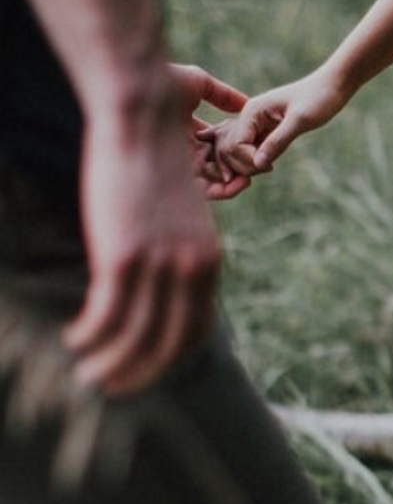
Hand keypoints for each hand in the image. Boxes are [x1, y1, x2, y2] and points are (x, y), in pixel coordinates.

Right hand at [63, 75, 222, 396]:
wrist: (144, 119)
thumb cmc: (157, 162)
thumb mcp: (178, 213)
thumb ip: (177, 249)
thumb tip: (162, 281)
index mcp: (209, 257)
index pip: (198, 327)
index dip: (170, 355)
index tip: (145, 366)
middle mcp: (193, 266)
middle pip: (171, 344)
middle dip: (141, 373)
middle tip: (111, 384)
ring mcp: (161, 263)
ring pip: (136, 339)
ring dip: (110, 365)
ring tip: (87, 371)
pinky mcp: (124, 255)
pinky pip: (106, 317)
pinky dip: (89, 336)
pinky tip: (74, 337)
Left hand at [169, 62, 252, 198]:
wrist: (138, 89)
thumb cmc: (164, 80)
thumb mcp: (200, 82)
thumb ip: (223, 95)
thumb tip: (245, 104)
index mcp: (187, 130)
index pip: (216, 145)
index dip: (236, 148)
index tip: (255, 148)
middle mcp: (181, 149)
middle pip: (215, 165)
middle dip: (237, 169)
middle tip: (258, 169)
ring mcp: (176, 162)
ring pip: (209, 180)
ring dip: (232, 183)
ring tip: (250, 180)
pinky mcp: (171, 173)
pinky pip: (199, 188)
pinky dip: (220, 190)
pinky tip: (239, 183)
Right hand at [202, 67, 345, 180]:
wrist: (333, 85)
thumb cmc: (319, 98)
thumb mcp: (300, 120)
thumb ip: (278, 141)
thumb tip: (257, 165)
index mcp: (252, 110)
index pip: (234, 144)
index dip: (247, 161)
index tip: (269, 168)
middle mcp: (248, 117)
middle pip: (228, 150)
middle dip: (243, 165)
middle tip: (268, 169)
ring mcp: (254, 124)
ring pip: (236, 152)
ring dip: (247, 165)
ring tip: (268, 168)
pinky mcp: (263, 131)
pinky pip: (250, 151)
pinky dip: (255, 161)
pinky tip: (268, 166)